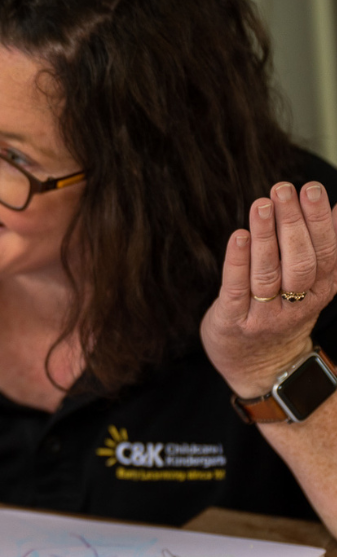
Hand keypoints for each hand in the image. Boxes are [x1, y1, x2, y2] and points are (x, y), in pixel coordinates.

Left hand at [201, 181, 336, 397]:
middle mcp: (294, 305)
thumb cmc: (283, 313)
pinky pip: (236, 288)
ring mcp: (262, 315)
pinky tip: (238, 236)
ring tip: (261, 204)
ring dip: (265, 236)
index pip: (325, 252)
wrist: (259, 367)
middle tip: (282, 189)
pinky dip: (237, 261)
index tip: (310, 189)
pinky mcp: (231, 320)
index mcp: (320, 291)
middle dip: (292, 223)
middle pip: (299, 262)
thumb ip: (324, 249)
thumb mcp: (313, 286)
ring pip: (268, 273)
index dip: (319, 220)